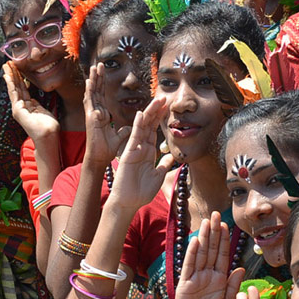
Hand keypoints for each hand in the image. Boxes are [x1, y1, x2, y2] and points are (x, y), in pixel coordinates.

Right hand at [3, 63, 60, 140]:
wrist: (48, 137)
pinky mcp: (18, 110)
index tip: (16, 68)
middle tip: (8, 63)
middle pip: (16, 87)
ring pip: (13, 88)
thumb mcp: (42, 112)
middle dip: (12, 74)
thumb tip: (32, 100)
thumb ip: (36, 105)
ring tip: (6, 65)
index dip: (19, 78)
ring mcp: (18, 109)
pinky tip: (8, 76)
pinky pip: (14, 94)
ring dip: (10, 76)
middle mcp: (21, 106)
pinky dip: (11, 84)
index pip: (22, 89)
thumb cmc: (48, 127)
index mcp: (27, 106)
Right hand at [83, 63, 128, 166]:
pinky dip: (90, 91)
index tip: (104, 73)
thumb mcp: (120, 137)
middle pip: (97, 91)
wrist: (99, 158)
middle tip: (100, 65)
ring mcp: (92, 114)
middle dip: (98, 77)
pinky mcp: (91, 118)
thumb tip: (129, 127)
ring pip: (93, 93)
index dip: (102, 84)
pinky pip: (90, 102)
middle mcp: (96, 112)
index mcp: (102, 114)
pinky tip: (90, 81)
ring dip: (94, 80)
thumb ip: (124, 130)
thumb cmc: (107, 149)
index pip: (102, 95)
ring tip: (94, 67)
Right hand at [108, 96, 175, 211]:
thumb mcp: (157, 176)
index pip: (154, 131)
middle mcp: (141, 148)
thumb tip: (170, 157)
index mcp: (148, 152)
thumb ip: (163, 165)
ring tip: (156, 100)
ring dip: (149, 114)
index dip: (160, 119)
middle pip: (149, 125)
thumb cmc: (141, 191)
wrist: (129, 202)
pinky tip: (141, 114)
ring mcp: (134, 149)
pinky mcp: (128, 154)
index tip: (167, 107)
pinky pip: (134, 137)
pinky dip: (137, 126)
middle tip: (163, 97)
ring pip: (142, 127)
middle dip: (156, 111)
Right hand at [173, 213, 245, 298]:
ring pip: (201, 254)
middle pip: (212, 250)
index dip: (225, 240)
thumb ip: (232, 286)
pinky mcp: (185, 284)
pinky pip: (189, 266)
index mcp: (219, 279)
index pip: (223, 255)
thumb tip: (240, 268)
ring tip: (206, 221)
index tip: (227, 225)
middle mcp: (207, 275)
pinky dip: (192, 254)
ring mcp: (195, 278)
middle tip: (216, 214)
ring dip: (204, 238)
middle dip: (214, 232)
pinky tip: (196, 241)